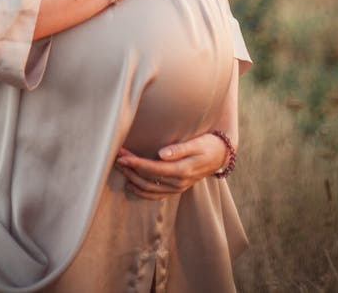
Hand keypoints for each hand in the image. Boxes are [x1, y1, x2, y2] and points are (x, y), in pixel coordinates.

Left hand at [114, 132, 228, 199]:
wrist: (221, 155)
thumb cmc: (208, 144)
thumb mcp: (197, 143)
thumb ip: (179, 149)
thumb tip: (161, 154)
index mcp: (182, 170)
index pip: (152, 168)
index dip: (135, 163)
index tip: (121, 155)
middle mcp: (178, 182)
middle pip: (148, 179)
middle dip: (130, 168)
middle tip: (116, 157)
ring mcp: (177, 188)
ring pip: (149, 189)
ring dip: (133, 179)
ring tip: (120, 168)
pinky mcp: (177, 188)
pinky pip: (156, 194)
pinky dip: (142, 192)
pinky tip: (131, 185)